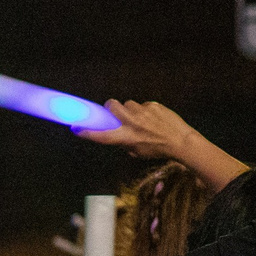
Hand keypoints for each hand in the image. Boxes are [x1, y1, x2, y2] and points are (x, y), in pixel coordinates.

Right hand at [78, 99, 199, 159]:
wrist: (180, 141)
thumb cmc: (158, 149)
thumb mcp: (137, 152)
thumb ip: (124, 142)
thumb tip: (118, 134)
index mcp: (126, 137)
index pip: (101, 135)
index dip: (86, 131)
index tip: (76, 128)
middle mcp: (131, 123)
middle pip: (111, 105)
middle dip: (110, 106)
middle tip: (114, 112)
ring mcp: (142, 112)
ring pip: (128, 104)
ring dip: (130, 110)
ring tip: (139, 118)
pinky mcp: (152, 105)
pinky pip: (143, 105)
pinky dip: (144, 111)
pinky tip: (153, 118)